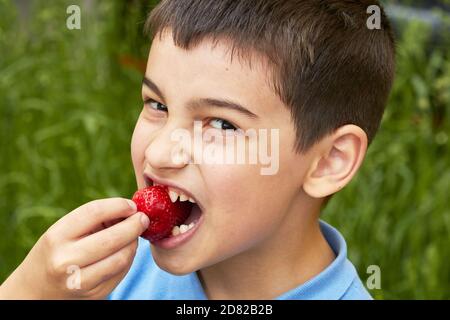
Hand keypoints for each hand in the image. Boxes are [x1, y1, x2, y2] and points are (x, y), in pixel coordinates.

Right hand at [0, 198, 148, 298]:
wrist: (37, 290)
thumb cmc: (58, 251)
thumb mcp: (65, 231)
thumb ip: (95, 219)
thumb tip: (131, 210)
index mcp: (56, 236)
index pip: (93, 212)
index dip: (118, 205)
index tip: (132, 205)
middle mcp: (65, 260)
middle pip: (112, 238)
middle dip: (134, 225)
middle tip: (143, 219)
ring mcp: (79, 281)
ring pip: (121, 257)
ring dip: (133, 243)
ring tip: (133, 236)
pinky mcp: (94, 295)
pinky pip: (121, 272)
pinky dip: (128, 258)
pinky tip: (125, 251)